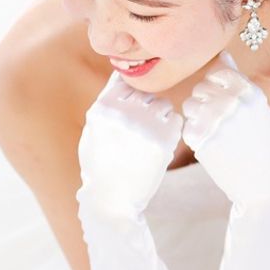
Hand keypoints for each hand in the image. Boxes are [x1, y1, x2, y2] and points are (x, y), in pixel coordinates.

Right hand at [77, 71, 182, 218]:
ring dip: (158, 116)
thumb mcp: (94, 127)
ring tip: (146, 137)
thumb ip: (109, 99)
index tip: (127, 111)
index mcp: (104, 106)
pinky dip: (170, 129)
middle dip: (144, 105)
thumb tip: (123, 70)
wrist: (111, 198)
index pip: (125, 80)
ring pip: (162, 104)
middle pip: (145, 90)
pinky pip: (175, 119)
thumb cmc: (101, 161)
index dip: (129, 95)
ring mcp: (145, 124)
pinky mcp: (164, 139)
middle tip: (138, 129)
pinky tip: (157, 144)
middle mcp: (124, 111)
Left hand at [181, 51, 269, 207]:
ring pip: (189, 104)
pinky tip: (210, 144)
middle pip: (200, 87)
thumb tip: (223, 54)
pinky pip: (187, 125)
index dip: (216, 86)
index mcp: (250, 93)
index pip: (218, 72)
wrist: (259, 179)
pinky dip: (195, 134)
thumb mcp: (258, 108)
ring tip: (213, 131)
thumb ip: (239, 81)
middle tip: (217, 120)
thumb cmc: (259, 141)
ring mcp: (216, 120)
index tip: (222, 102)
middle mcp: (233, 103)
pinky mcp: (201, 138)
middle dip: (205, 101)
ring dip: (197, 116)